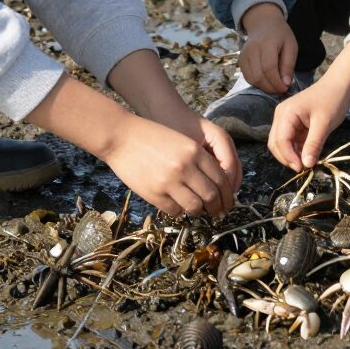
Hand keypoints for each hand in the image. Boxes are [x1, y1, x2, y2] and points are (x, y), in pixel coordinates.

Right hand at [102, 113, 235, 217]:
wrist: (121, 137)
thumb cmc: (152, 136)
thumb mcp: (181, 141)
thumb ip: (198, 159)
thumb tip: (215, 184)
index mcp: (195, 151)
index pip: (221, 178)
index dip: (227, 194)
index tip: (228, 201)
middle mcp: (185, 167)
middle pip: (211, 195)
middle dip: (218, 207)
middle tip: (218, 212)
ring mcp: (169, 182)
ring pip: (194, 206)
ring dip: (199, 212)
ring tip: (199, 211)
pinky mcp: (154, 194)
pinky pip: (175, 210)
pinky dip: (180, 212)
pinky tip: (179, 207)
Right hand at [239, 4, 296, 94]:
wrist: (263, 23)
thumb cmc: (280, 36)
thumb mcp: (291, 46)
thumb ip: (288, 65)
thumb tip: (286, 84)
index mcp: (267, 43)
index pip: (269, 68)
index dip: (277, 82)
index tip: (285, 88)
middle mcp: (252, 49)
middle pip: (259, 76)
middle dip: (271, 87)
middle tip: (281, 89)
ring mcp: (244, 55)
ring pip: (252, 79)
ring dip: (264, 87)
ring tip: (274, 85)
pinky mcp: (240, 60)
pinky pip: (247, 77)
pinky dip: (257, 83)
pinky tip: (266, 80)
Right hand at [269, 79, 349, 170]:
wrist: (339, 87)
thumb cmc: (332, 100)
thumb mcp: (324, 124)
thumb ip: (313, 144)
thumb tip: (306, 165)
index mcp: (286, 113)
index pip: (280, 140)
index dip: (289, 157)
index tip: (301, 169)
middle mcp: (281, 116)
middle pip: (276, 143)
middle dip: (287, 158)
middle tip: (304, 168)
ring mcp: (286, 120)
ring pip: (281, 144)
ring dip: (292, 155)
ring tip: (307, 163)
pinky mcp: (293, 125)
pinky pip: (291, 141)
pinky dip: (297, 150)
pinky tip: (308, 155)